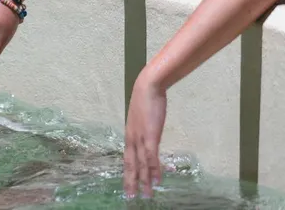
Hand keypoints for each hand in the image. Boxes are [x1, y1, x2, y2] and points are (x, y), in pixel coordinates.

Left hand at [124, 73, 167, 198]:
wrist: (147, 87)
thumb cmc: (146, 99)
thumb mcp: (142, 117)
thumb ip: (143, 128)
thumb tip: (148, 134)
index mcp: (129, 134)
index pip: (127, 158)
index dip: (127, 173)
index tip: (128, 185)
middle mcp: (132, 139)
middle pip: (130, 165)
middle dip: (131, 182)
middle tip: (131, 198)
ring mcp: (140, 139)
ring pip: (141, 165)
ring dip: (144, 181)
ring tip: (146, 195)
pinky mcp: (150, 136)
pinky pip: (151, 158)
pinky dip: (154, 170)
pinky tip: (157, 181)